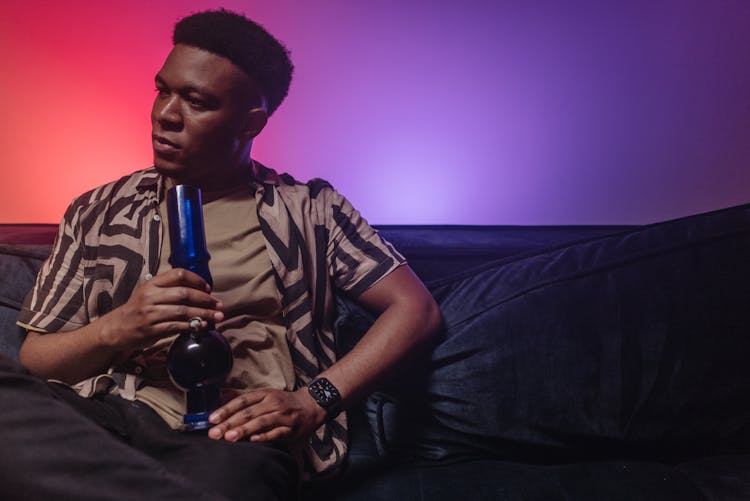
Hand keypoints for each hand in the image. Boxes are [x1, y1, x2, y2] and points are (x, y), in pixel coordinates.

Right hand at [100, 268, 223, 351]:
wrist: (117, 328)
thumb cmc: (139, 309)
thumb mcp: (149, 292)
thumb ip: (170, 289)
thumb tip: (201, 291)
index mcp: (152, 284)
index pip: (178, 274)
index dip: (197, 280)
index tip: (208, 288)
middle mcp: (151, 296)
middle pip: (184, 294)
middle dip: (206, 300)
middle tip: (219, 305)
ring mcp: (151, 313)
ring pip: (183, 311)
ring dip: (204, 314)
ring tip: (217, 316)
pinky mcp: (152, 329)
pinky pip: (177, 326)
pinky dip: (192, 326)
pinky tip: (202, 326)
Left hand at [207, 388, 326, 444]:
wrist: (311, 406)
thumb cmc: (284, 402)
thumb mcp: (265, 395)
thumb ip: (243, 397)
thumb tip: (221, 394)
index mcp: (265, 394)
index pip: (242, 400)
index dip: (226, 409)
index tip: (212, 418)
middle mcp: (273, 403)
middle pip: (249, 412)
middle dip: (230, 422)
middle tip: (214, 433)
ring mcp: (283, 415)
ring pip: (262, 422)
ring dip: (244, 429)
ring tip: (229, 437)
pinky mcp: (291, 428)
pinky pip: (277, 433)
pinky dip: (265, 436)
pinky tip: (253, 440)